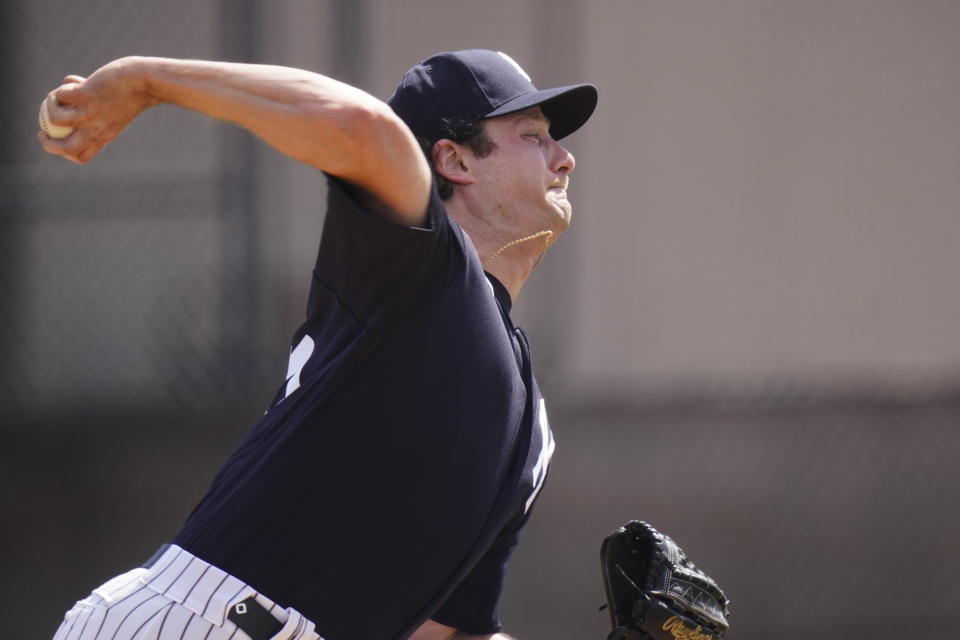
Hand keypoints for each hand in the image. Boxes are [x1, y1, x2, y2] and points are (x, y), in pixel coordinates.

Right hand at [37, 57, 155, 163]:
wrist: (147, 82)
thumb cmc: (134, 94)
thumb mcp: (116, 110)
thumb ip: (96, 110)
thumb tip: (71, 94)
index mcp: (103, 136)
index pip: (81, 156)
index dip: (65, 152)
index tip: (58, 141)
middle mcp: (95, 129)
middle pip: (65, 148)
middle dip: (48, 144)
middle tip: (42, 132)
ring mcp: (89, 113)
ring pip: (55, 120)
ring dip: (49, 108)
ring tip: (55, 97)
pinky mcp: (85, 95)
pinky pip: (61, 95)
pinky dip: (61, 88)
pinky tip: (72, 82)